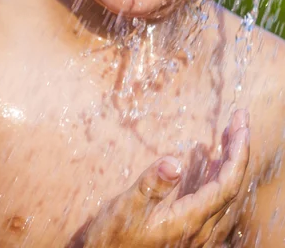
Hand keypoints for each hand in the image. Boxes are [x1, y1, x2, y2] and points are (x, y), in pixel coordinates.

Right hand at [82, 110, 248, 247]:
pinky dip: (219, 176)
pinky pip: (215, 201)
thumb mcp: (127, 208)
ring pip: (225, 194)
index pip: (227, 185)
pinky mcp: (189, 231)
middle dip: (238, 150)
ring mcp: (197, 233)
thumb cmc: (113, 237)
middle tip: (240, 119)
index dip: (238, 153)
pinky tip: (212, 163)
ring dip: (231, 162)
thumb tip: (174, 162)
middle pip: (232, 186)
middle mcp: (201, 230)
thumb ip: (151, 186)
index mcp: (190, 221)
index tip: (241, 125)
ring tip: (230, 134)